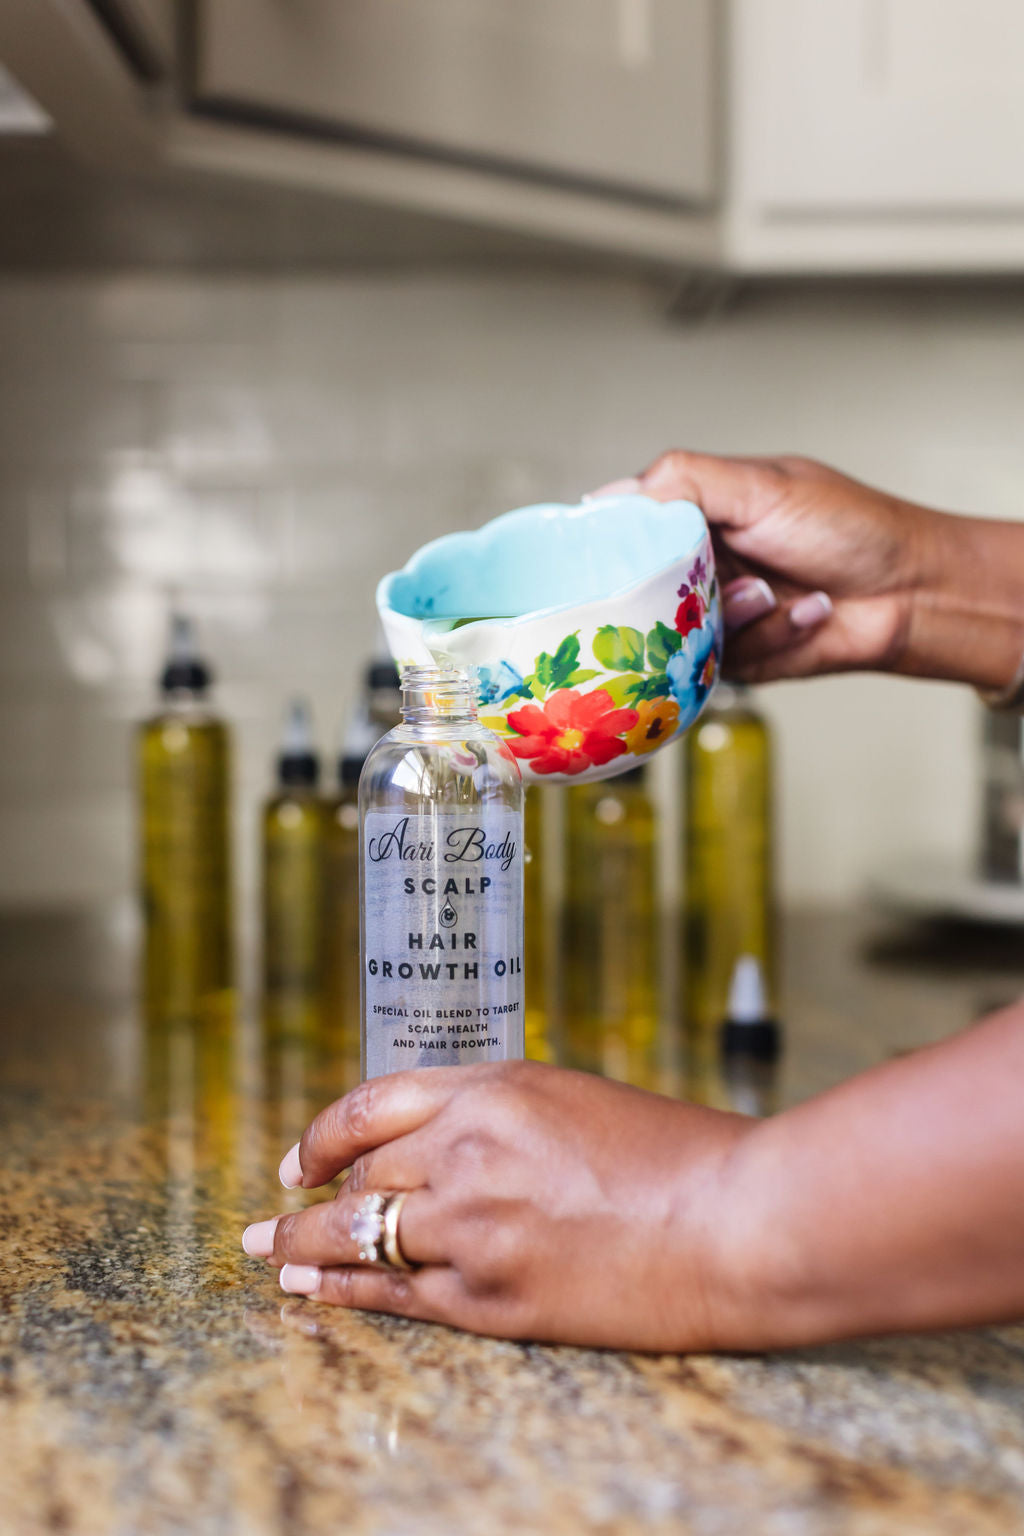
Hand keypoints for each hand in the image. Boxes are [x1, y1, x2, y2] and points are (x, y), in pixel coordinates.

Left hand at [241, 1061, 759, 1350]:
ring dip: (305, 1246)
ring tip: (270, 1254)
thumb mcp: (576, 1099)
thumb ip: (503, 1115)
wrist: (734, 1223)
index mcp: (495, 1088)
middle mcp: (469, 1150)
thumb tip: (441, 1146)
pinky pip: (395, 1294)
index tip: (300, 1156)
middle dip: (317, 1196)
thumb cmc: (677, 1155)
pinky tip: (313, 1290)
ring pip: (361, 1234)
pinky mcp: (492, 1297)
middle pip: (363, 1174)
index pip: (373, 1105)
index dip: (324, 1133)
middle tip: (282, 1214)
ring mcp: (475, 1226)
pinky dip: (344, 1291)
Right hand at [633, 452, 934, 682]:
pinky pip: (726, 663)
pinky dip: (773, 636)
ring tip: (777, 591)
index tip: (613, 554)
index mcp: (700, 515)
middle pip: (642, 591)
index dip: (614, 544)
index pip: (628, 530)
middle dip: (679, 589)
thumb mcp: (763, 486)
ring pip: (682, 635)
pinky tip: (811, 611)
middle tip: (714, 577)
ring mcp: (721, 615)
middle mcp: (703, 565)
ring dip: (737, 614)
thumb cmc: (851, 527)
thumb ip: (684, 481)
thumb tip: (608, 495)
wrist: (914, 590)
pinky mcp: (743, 660)